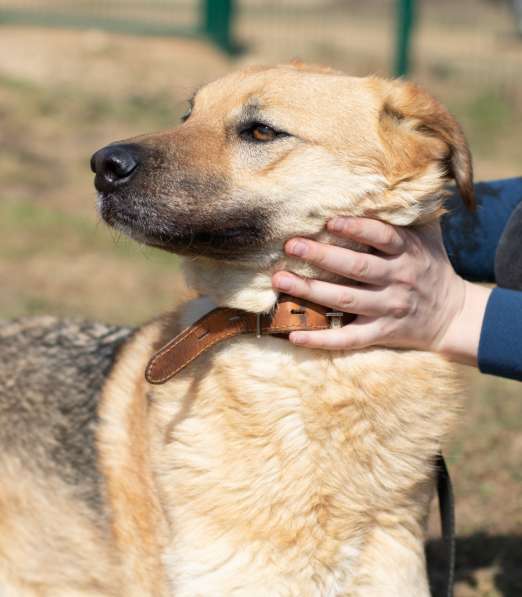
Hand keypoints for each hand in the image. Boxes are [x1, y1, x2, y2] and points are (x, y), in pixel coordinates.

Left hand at [272, 217, 490, 364]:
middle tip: (290, 245)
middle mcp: (398, 279)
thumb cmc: (432, 267)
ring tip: (280, 279)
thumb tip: (394, 176)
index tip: (328, 220)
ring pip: (346, 299)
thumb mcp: (428, 236)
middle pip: (356, 267)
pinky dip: (321, 339)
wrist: (452, 316)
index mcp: (409, 251)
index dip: (356, 228)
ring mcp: (388, 308)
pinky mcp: (381, 333)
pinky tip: (294, 334)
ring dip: (310, 290)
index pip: (382, 236)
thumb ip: (409, 213)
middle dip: (321, 256)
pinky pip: (348, 339)